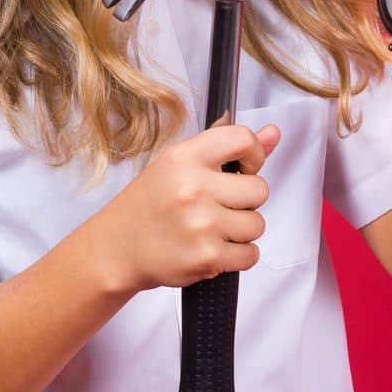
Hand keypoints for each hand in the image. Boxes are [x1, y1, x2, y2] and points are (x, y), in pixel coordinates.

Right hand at [92, 118, 280, 293]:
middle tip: (220, 205)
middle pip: (260, 189)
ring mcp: (201, 224)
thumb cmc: (150, 203)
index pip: (244, 140)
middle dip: (246, 200)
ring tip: (213, 228)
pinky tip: (214, 247)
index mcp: (185, 156)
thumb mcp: (179, 164)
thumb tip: (273, 133)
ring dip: (242, 229)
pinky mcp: (207, 258)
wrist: (117, 248)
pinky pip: (251, 254)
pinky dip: (239, 256)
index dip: (254, 154)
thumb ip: (227, 148)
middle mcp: (194, 187)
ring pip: (257, 224)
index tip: (245, 168)